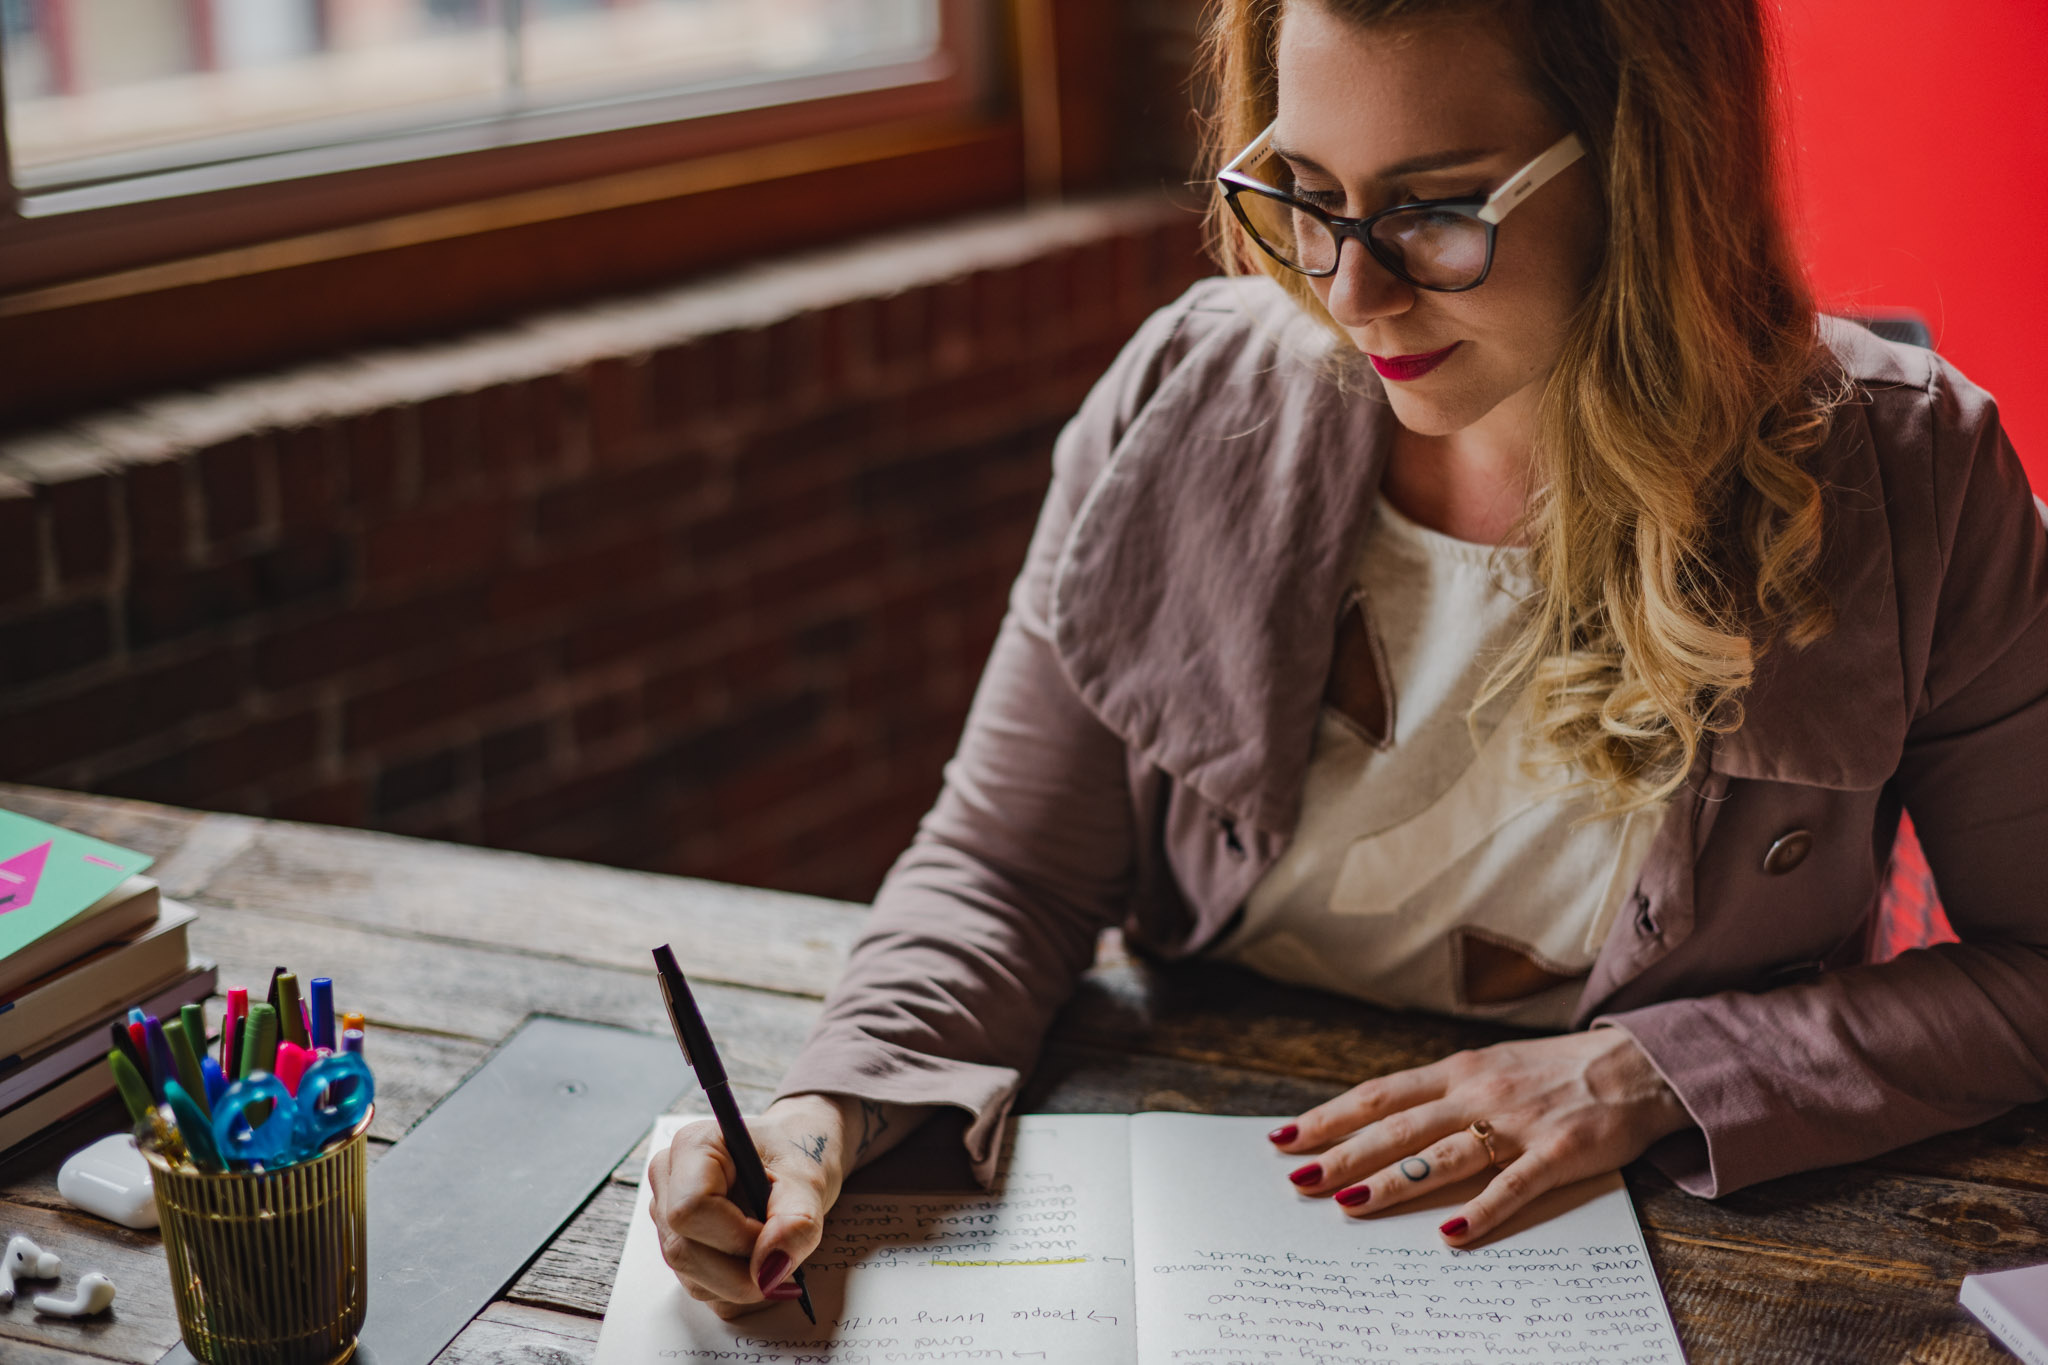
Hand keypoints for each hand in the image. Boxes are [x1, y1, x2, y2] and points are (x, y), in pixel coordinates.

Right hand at [644, 1093, 919, 1317]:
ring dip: (737, 1284)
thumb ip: (796, 1222)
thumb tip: (773, 1272)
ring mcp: (666, 1211)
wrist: (804, 1147)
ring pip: (687, 1274)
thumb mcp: (811, 1178)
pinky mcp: (679, 1237)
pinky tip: (760, 1266)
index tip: (779, 1242)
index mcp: (691, 1146)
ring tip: (778, 1259)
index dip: (736, 1241)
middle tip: (787, 1271)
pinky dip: (731, 1287)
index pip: (692, 1215)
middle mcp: (667, 1177)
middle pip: (682, 1252)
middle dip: (739, 1273)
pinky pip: (696, 1282)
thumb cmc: (806, 1150)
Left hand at [1268, 1027, 1692, 1244]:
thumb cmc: (1556, 1070)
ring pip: (1441, 1156)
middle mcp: (1479, 1093)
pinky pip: (1512, 1186)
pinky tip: (1448, 1235)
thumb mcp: (1492, 1066)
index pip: (1379, 1096)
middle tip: (1296, 1179)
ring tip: (1347, 1206)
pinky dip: (1479, 1211)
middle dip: (1341, 1154)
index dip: (1329, 1117)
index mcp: (1458, 1071)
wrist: (1638, 1065)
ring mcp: (1517, 1123)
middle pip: (1396, 1128)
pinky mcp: (1557, 1152)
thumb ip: (1443, 1093)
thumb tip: (1385, 1120)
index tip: (1285, 1136)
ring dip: (1391, 1182)